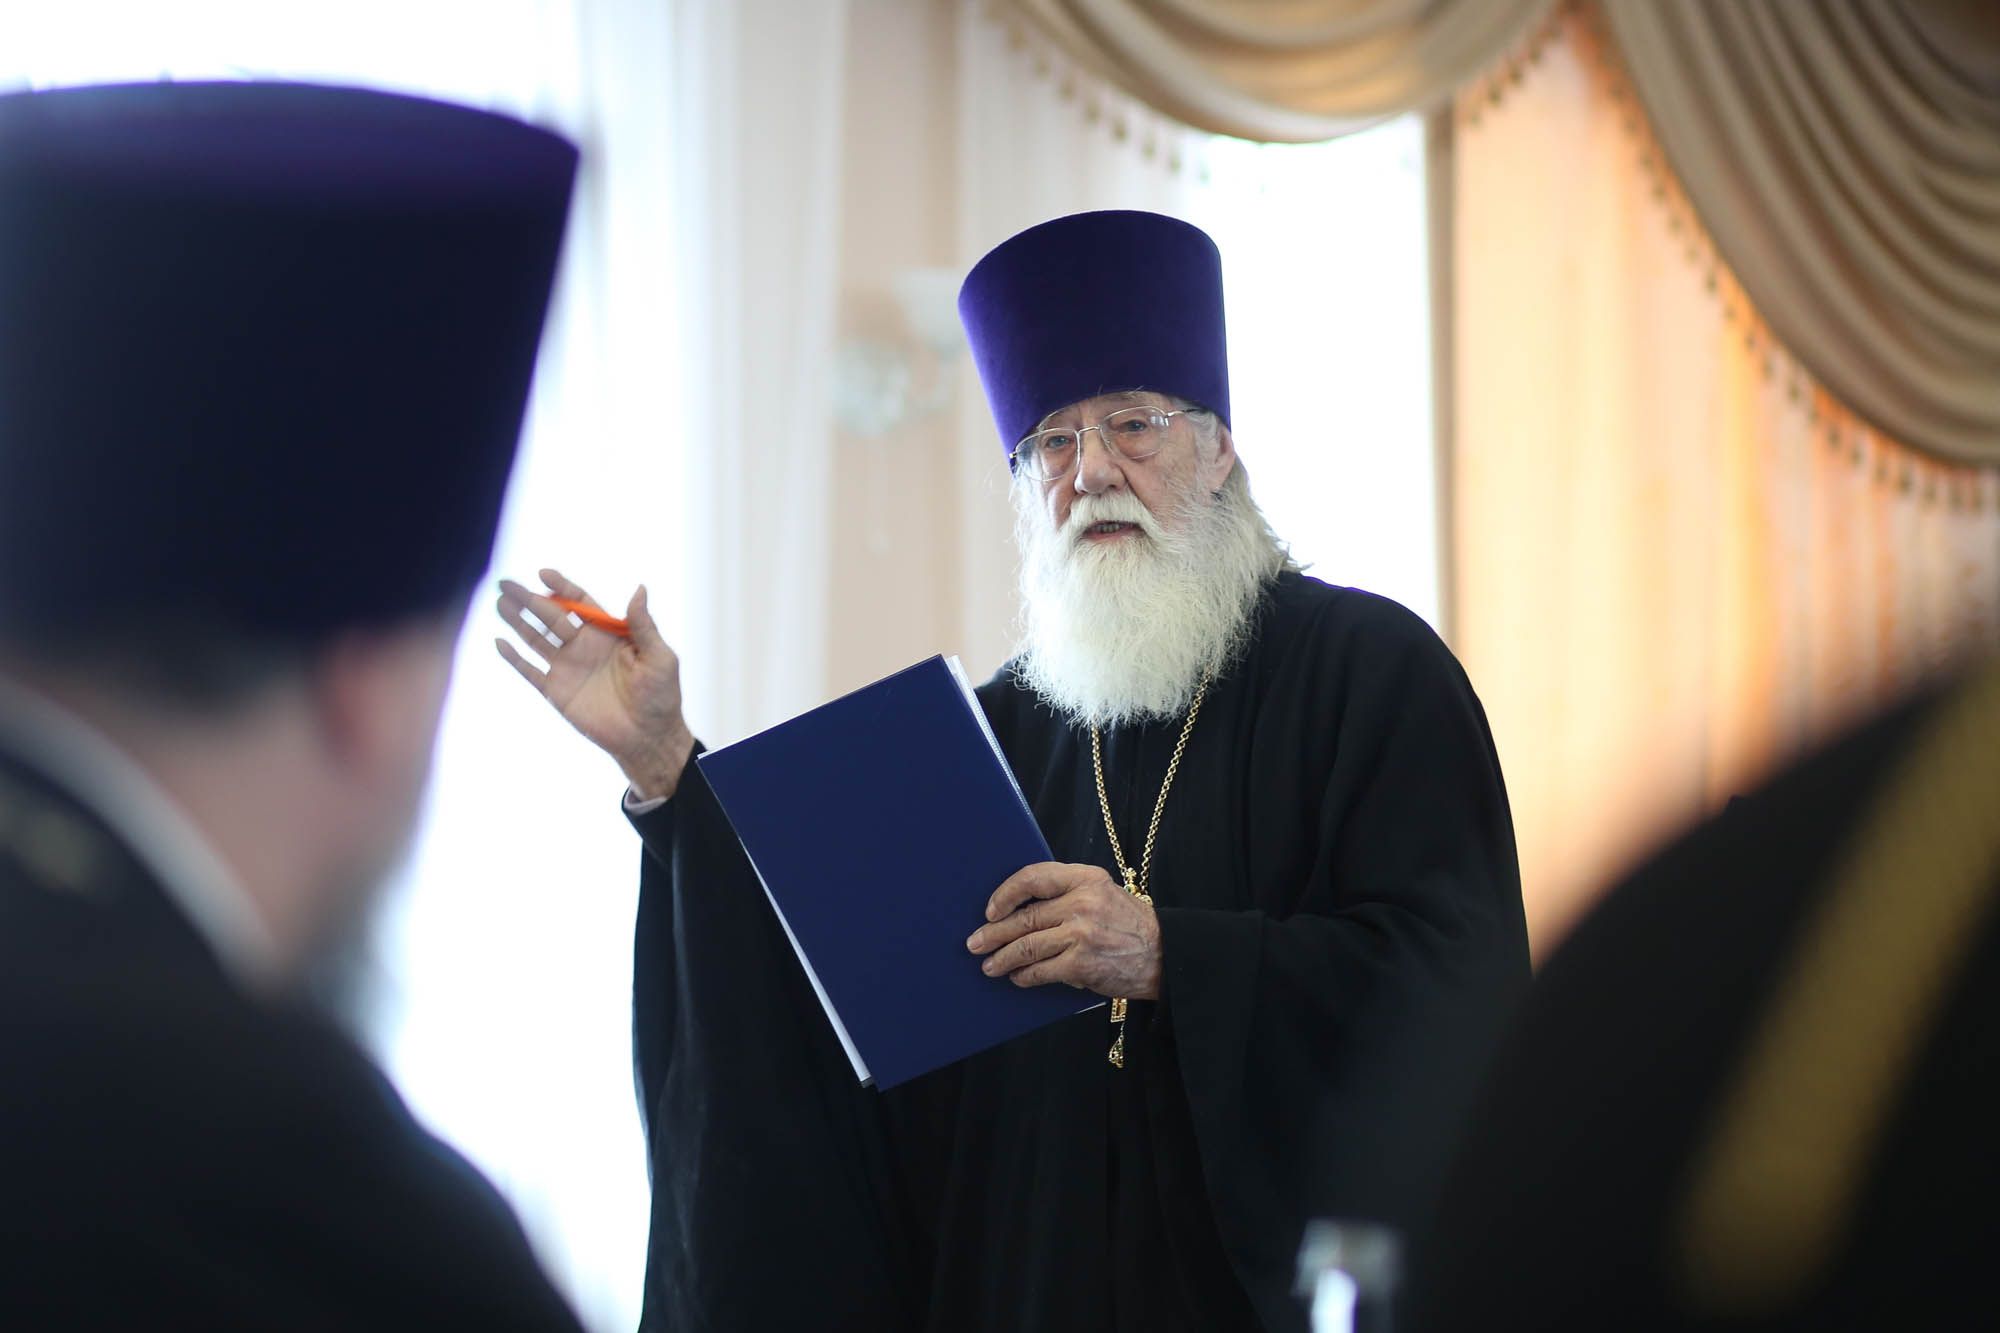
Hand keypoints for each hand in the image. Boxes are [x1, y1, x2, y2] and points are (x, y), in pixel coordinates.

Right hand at [495, 567, 694, 798]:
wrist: (648, 737)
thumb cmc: (660, 696)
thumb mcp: (659, 657)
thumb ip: (643, 625)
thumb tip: (639, 589)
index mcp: (607, 633)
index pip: (580, 602)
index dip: (562, 587)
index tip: (543, 573)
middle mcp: (584, 645)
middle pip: (551, 616)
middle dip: (529, 599)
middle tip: (506, 584)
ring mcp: (568, 668)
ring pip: (536, 638)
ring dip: (517, 621)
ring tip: (499, 602)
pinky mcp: (557, 691)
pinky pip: (531, 671)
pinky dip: (514, 658)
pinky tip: (499, 642)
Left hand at [965, 863, 1160, 999]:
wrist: (1165, 955)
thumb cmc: (1128, 924)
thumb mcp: (1103, 893)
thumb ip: (1067, 893)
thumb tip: (1019, 910)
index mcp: (1085, 878)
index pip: (1033, 877)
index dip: (1005, 893)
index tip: (990, 909)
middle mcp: (1082, 903)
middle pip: (1024, 917)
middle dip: (993, 933)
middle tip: (975, 943)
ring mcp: (1081, 935)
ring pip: (1026, 946)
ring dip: (1002, 958)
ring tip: (989, 965)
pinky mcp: (1081, 965)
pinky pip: (1040, 971)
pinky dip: (1024, 976)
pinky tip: (1017, 978)